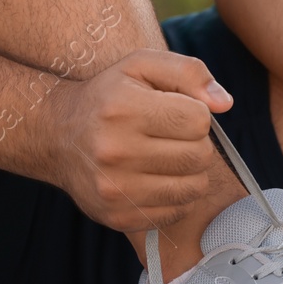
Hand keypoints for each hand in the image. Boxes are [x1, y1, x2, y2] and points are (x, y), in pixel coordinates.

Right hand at [42, 50, 233, 231]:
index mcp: (123, 109)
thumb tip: (225, 103)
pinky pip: (177, 212)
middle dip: (195, 143)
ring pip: (194, 187)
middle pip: (199, 155)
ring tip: (167, 158)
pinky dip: (177, 197)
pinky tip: (156, 179)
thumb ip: (188, 71)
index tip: (175, 111)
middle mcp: (115, 151)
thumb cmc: (109, 97)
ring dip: (190, 172)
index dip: (196, 113)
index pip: (199, 119)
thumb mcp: (141, 65)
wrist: (57, 135)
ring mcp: (115, 190)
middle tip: (171, 136)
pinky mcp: (118, 217)